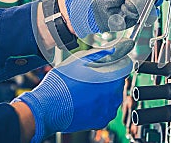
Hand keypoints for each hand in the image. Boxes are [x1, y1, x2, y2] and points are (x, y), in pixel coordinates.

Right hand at [12, 39, 133, 141]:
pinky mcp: (99, 122)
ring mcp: (107, 111)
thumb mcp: (79, 61)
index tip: (110, 63)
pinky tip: (86, 100)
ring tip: (86, 88)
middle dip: (109, 78)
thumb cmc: (60, 84)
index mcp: (110, 80)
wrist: (46, 108)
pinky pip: (105, 110)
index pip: (124, 69)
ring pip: (112, 98)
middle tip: (93, 75)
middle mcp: (112, 98)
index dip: (117, 64)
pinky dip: (99, 105)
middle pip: (118, 83)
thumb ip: (99, 54)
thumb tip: (111, 49)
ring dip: (104, 92)